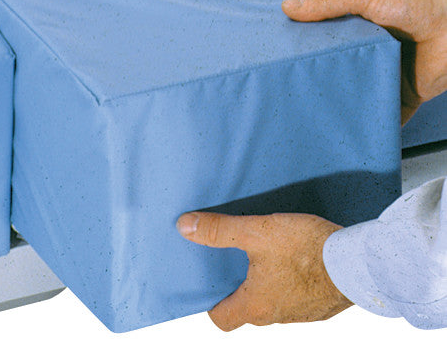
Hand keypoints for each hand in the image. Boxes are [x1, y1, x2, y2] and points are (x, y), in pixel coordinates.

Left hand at [176, 211, 350, 329]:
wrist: (360, 261)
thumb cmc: (307, 250)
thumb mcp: (256, 231)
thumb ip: (219, 230)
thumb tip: (185, 227)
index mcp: (257, 306)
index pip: (222, 320)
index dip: (210, 303)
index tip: (206, 281)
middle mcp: (277, 317)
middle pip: (246, 309)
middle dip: (235, 286)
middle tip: (228, 259)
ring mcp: (302, 313)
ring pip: (272, 301)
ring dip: (263, 281)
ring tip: (258, 252)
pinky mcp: (321, 304)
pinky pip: (295, 296)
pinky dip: (287, 280)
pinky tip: (290, 256)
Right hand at [283, 0, 446, 123]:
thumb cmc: (418, 0)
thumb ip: (327, 2)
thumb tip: (288, 6)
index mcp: (355, 23)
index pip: (320, 36)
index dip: (300, 43)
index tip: (276, 53)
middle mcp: (366, 50)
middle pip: (333, 66)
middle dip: (314, 75)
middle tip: (285, 85)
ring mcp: (382, 74)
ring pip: (352, 92)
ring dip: (336, 100)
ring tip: (308, 110)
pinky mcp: (399, 96)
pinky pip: (380, 114)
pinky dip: (367, 123)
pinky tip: (345, 128)